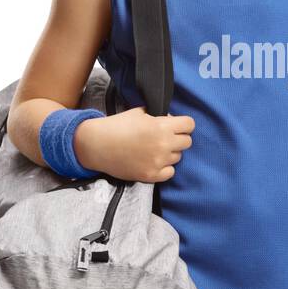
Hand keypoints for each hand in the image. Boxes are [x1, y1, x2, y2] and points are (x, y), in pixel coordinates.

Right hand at [75, 107, 194, 183]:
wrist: (97, 145)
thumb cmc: (117, 126)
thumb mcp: (140, 112)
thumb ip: (159, 116)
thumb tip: (171, 120)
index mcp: (161, 126)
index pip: (190, 125)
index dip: (183, 124)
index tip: (176, 125)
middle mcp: (163, 145)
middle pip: (187, 142)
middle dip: (178, 137)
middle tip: (164, 137)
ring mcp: (158, 162)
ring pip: (178, 157)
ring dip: (170, 152)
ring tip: (154, 149)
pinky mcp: (151, 175)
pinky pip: (170, 172)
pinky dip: (164, 167)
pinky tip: (153, 161)